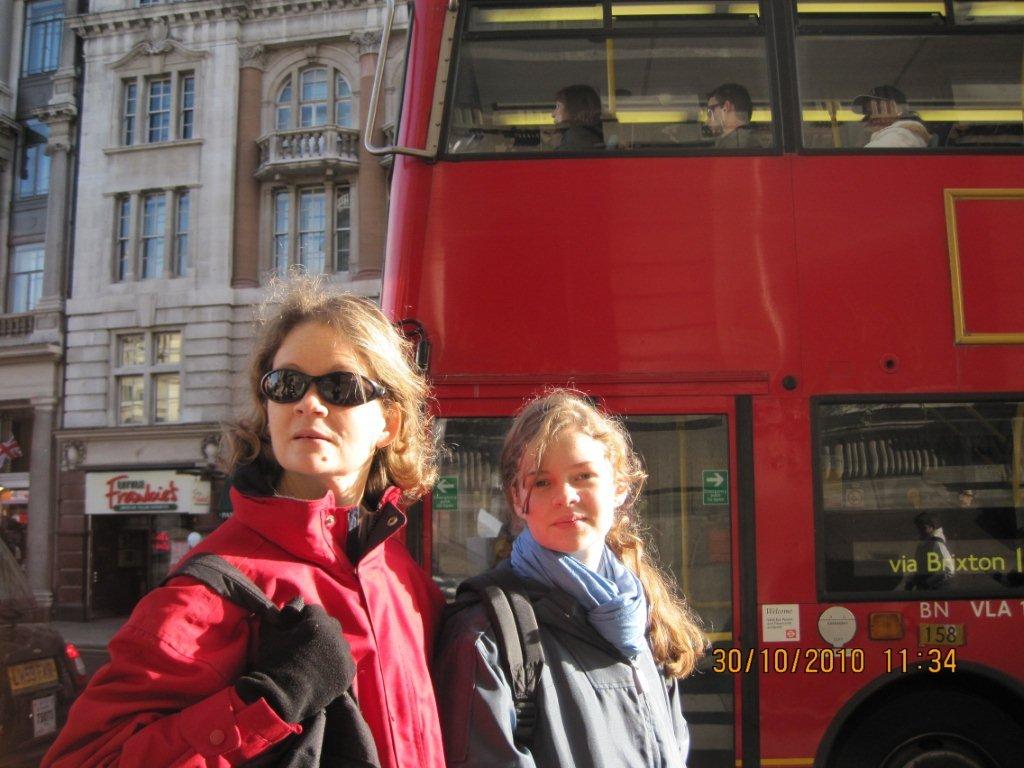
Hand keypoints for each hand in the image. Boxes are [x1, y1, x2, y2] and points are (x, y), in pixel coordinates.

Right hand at [235, 599, 353, 723]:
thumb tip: (274, 610)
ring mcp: (344, 654)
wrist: (281, 699)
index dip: (302, 618)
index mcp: (317, 623)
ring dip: (328, 647)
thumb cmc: (273, 664)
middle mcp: (335, 635)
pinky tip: (322, 672)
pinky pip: (344, 661)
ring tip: (313, 661)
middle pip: (329, 625)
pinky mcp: (348, 672)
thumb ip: (272, 617)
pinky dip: (336, 664)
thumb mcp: (268, 636)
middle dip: (318, 630)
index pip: (313, 610)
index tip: (294, 629)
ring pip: (338, 643)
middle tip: (303, 646)